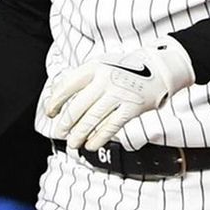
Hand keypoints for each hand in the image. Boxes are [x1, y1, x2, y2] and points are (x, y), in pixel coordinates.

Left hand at [45, 37, 194, 150]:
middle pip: (78, 106)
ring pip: (92, 119)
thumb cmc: (126, 69)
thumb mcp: (103, 64)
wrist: (158, 68)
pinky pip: (110, 126)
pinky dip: (98, 138)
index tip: (51, 112)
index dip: (56, 101)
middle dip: (66, 123)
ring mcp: (119, 93)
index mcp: (95, 67)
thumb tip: (59, 99)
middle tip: (60, 132)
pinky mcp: (131, 106)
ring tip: (73, 143)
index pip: (68, 85)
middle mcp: (105, 79)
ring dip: (79, 134)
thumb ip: (83, 79)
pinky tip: (91, 145)